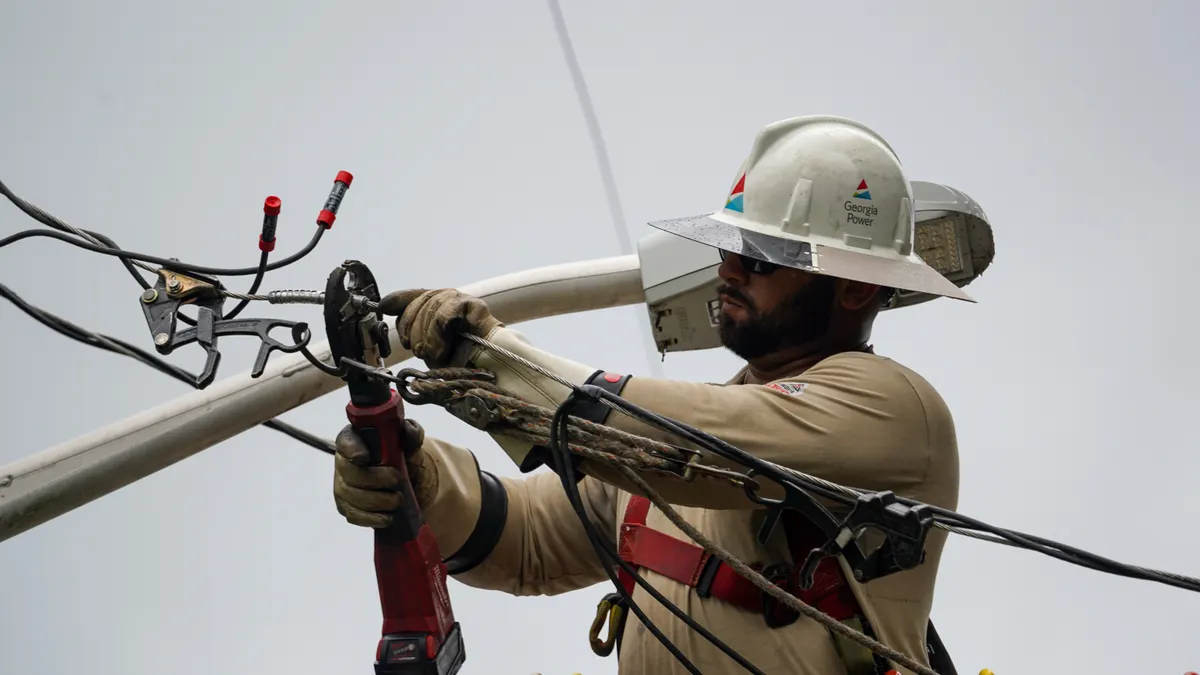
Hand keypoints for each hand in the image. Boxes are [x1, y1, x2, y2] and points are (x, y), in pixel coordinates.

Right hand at [332, 417, 438, 527]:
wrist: (405, 479)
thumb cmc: (401, 455)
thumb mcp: (410, 442)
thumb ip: (411, 434)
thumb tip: (407, 430)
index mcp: (356, 439)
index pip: (345, 440)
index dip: (351, 449)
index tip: (364, 457)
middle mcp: (344, 461)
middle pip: (348, 472)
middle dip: (374, 479)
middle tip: (397, 480)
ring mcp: (342, 485)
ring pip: (350, 496)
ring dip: (376, 501)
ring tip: (397, 500)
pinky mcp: (346, 505)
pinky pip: (352, 515)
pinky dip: (371, 518)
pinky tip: (386, 517)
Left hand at [378, 288, 501, 367]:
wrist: (491, 373)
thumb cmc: (462, 364)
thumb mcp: (428, 347)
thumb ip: (413, 330)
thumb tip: (387, 309)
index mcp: (436, 307)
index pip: (409, 296)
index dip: (395, 301)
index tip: (383, 308)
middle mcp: (447, 299)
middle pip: (415, 304)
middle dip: (412, 332)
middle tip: (421, 350)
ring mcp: (461, 300)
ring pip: (428, 310)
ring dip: (428, 339)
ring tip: (438, 354)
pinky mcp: (473, 306)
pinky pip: (443, 315)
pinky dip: (439, 334)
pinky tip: (444, 347)